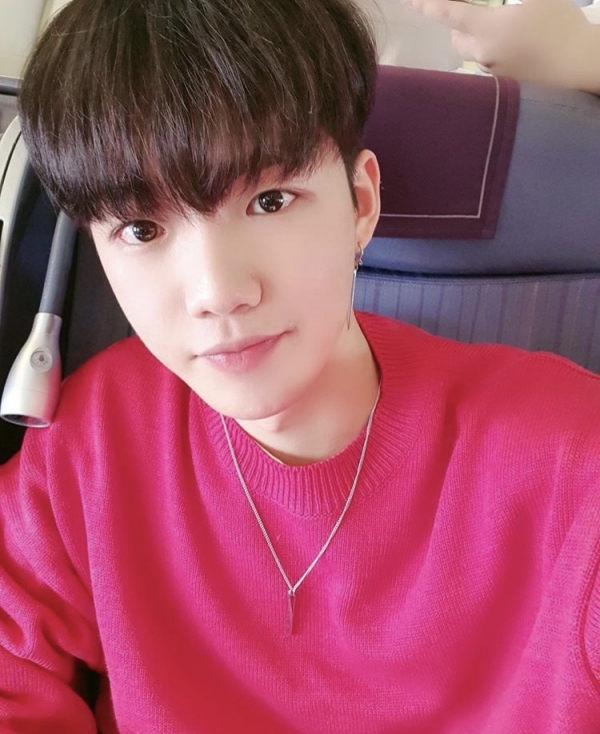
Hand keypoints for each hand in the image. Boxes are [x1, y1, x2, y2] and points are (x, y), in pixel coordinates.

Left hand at [404, 0, 597, 89]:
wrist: (580, 66)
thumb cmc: (561, 25)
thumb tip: (494, 2)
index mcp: (488, 28)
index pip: (449, 13)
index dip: (429, 5)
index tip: (412, 2)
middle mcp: (484, 53)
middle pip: (457, 38)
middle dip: (460, 24)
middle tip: (475, 12)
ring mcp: (493, 72)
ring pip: (474, 52)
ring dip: (477, 39)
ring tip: (501, 29)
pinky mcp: (504, 84)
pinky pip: (489, 65)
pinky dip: (493, 52)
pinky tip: (515, 46)